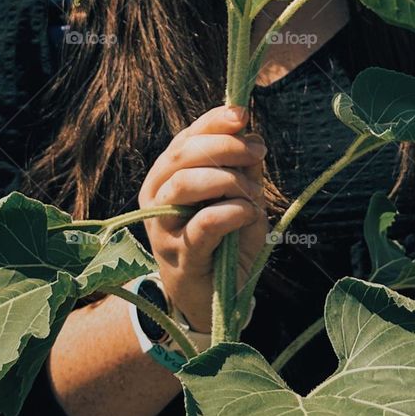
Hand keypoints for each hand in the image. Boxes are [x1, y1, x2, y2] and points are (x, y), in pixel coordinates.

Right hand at [138, 105, 268, 331]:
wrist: (216, 299)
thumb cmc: (225, 242)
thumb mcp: (239, 197)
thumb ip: (242, 167)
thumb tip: (250, 132)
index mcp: (167, 176)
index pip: (185, 138)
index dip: (213, 121)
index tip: (243, 115)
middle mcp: (157, 197)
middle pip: (183, 155)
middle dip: (225, 146)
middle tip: (257, 152)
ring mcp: (163, 227)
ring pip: (185, 184)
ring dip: (229, 180)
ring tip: (253, 195)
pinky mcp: (180, 256)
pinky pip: (205, 222)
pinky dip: (233, 211)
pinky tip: (249, 213)